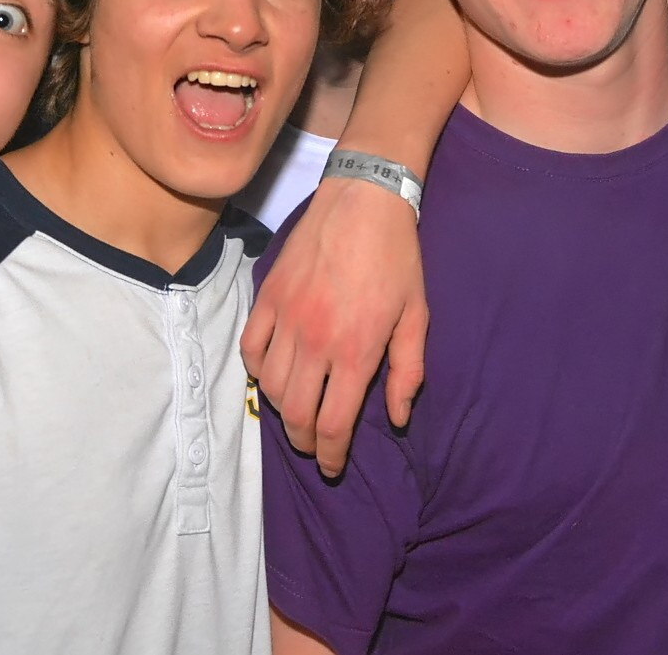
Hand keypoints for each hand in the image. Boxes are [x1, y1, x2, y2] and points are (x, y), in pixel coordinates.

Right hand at [241, 178, 426, 477]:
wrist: (364, 202)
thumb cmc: (397, 260)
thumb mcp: (416, 317)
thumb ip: (408, 372)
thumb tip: (396, 418)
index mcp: (356, 352)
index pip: (333, 424)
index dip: (332, 455)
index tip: (333, 466)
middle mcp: (316, 342)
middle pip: (297, 414)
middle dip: (306, 442)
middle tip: (315, 447)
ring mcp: (287, 320)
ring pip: (270, 387)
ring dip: (281, 411)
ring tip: (296, 414)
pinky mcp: (269, 298)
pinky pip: (251, 348)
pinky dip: (256, 370)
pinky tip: (270, 374)